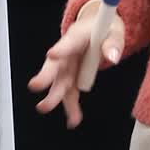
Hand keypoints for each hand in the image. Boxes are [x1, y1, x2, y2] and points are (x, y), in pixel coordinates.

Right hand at [28, 1, 124, 128]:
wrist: (97, 30)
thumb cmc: (102, 28)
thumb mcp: (113, 30)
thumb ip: (113, 42)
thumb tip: (113, 57)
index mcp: (76, 36)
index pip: (68, 43)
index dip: (61, 49)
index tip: (52, 54)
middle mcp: (67, 53)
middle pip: (55, 66)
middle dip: (45, 76)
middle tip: (35, 85)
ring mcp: (67, 67)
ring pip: (59, 83)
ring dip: (54, 96)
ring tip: (45, 107)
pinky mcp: (72, 78)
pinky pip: (71, 94)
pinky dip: (72, 108)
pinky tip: (73, 120)